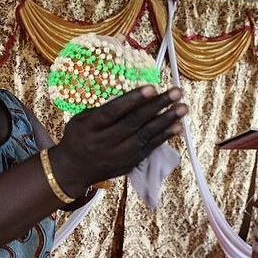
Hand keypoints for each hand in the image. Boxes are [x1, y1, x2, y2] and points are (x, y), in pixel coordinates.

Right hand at [49, 86, 186, 196]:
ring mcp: (118, 155)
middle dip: (157, 106)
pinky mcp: (128, 163)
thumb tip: (133, 96)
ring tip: (183, 107)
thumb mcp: (81, 120)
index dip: (133, 100)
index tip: (151, 88)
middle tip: (176, 92)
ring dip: (166, 121)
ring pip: (145, 136)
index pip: (113, 112)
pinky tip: (177, 126)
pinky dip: (164, 137)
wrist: (73, 170)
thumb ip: (103, 109)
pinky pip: (149, 148)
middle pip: (133, 123)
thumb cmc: (78, 137)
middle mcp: (104, 142)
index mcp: (90, 127)